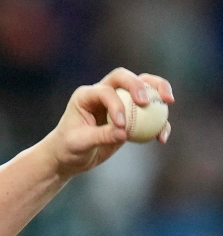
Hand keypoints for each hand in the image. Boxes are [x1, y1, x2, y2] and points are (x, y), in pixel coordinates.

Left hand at [41, 68, 172, 179]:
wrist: (69, 157)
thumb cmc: (68, 147)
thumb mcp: (80, 143)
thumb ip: (101, 136)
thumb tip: (125, 133)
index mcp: (86, 95)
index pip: (105, 91)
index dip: (116, 104)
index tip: (121, 125)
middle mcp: (103, 93)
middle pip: (124, 78)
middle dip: (139, 84)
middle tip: (147, 101)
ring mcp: (118, 102)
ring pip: (142, 87)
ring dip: (158, 91)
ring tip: (169, 102)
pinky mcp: (130, 116)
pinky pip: (149, 114)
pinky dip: (159, 123)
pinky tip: (162, 137)